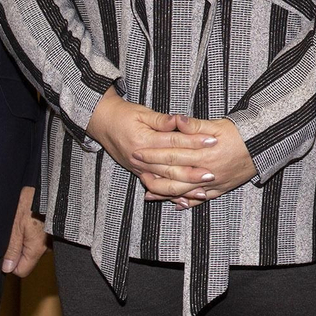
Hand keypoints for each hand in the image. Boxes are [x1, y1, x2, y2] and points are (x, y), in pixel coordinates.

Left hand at [1, 186, 47, 276]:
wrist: (49, 184)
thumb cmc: (32, 200)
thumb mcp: (15, 225)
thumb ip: (12, 248)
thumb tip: (7, 268)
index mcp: (36, 248)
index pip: (21, 271)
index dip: (11, 264)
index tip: (6, 251)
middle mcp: (48, 247)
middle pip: (28, 259)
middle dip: (20, 249)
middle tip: (16, 230)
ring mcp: (54, 238)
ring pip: (35, 248)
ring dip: (28, 238)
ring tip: (26, 220)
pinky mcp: (56, 229)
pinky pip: (43, 238)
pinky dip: (37, 231)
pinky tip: (35, 218)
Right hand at [85, 89, 216, 199]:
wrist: (102, 123)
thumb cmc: (124, 115)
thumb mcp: (142, 113)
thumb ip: (161, 120)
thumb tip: (179, 120)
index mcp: (144, 140)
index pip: (174, 142)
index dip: (194, 141)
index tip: (213, 141)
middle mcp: (141, 158)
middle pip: (171, 167)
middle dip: (193, 172)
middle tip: (212, 174)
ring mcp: (139, 168)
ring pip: (164, 183)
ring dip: (184, 189)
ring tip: (203, 193)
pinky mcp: (139, 173)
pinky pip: (156, 188)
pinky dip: (170, 196)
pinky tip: (184, 202)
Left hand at [135, 115, 257, 207]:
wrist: (265, 146)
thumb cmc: (241, 133)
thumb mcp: (218, 125)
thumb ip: (195, 125)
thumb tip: (176, 120)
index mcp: (204, 153)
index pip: (172, 154)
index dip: (153, 153)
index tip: (138, 151)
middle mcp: (207, 172)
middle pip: (173, 174)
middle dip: (152, 171)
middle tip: (136, 168)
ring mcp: (214, 183)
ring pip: (184, 192)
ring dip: (164, 192)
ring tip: (148, 192)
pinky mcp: (221, 189)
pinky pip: (201, 199)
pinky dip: (187, 202)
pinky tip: (176, 203)